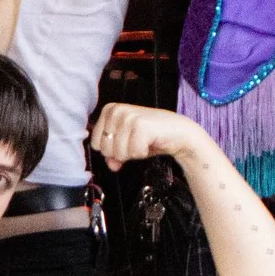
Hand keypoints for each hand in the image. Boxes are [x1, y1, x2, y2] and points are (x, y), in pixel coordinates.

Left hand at [90, 103, 213, 169]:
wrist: (179, 133)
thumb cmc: (151, 137)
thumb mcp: (126, 145)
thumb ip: (113, 154)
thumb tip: (111, 164)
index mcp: (109, 111)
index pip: (95, 144)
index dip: (112, 150)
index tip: (127, 141)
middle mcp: (116, 110)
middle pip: (105, 150)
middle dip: (122, 152)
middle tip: (137, 142)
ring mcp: (128, 117)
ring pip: (118, 153)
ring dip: (134, 153)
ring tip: (144, 142)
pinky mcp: (141, 126)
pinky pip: (133, 153)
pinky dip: (143, 153)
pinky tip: (150, 143)